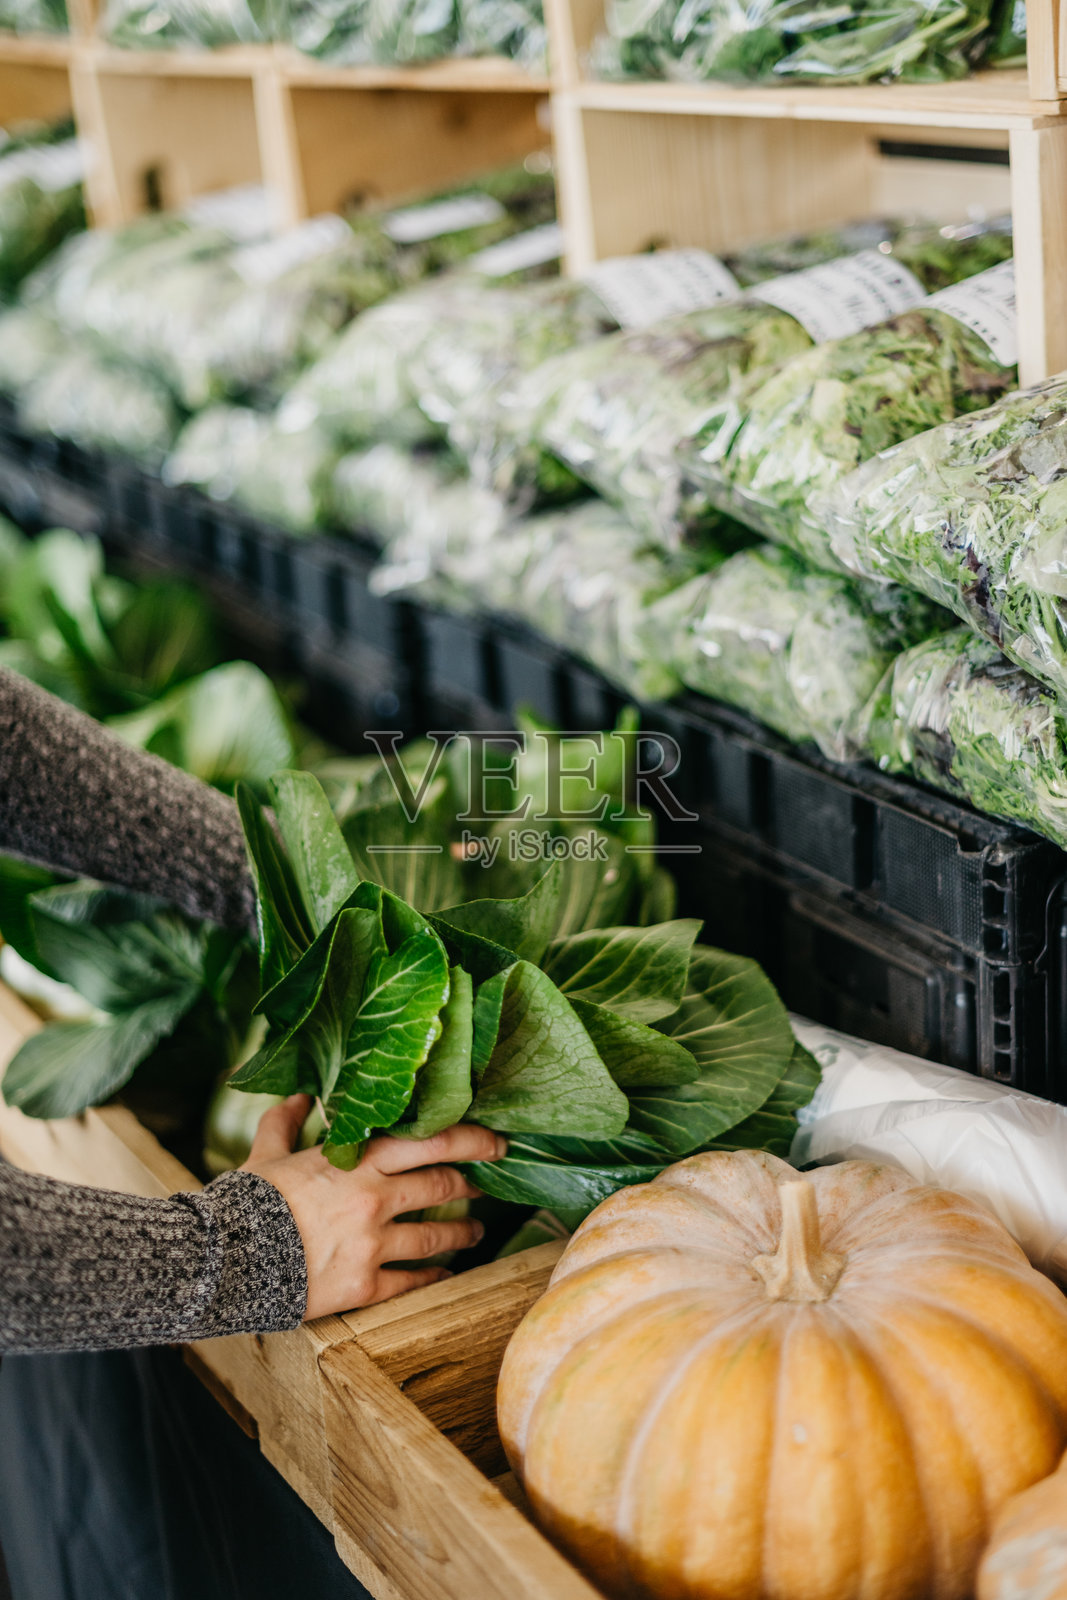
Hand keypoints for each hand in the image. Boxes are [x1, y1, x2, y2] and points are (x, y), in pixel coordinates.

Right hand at [242, 1095, 505, 1318]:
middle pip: (442, 1185)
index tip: (494, 1141)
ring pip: (436, 1235)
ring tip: (475, 1233)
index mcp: (356, 1160)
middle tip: (485, 1186)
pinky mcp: (364, 1285)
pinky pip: (413, 1281)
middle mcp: (374, 1197)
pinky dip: (434, 1277)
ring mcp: (373, 1243)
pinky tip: (445, 1274)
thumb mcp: (266, 1154)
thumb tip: (298, 1095)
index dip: (471, 1140)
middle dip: (470, 1185)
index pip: (431, 1141)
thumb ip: (286, 1122)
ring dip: (462, 1233)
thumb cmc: (245, 1202)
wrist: (224, 1260)